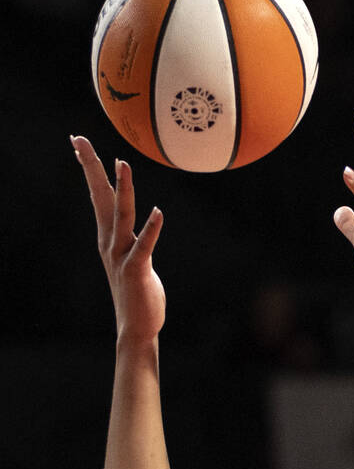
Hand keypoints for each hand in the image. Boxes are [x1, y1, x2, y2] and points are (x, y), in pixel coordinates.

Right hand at [71, 136, 164, 341]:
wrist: (136, 329)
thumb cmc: (138, 295)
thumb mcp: (133, 260)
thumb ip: (133, 241)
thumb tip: (138, 227)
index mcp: (108, 239)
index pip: (98, 197)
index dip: (90, 170)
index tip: (79, 144)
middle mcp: (110, 243)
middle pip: (100, 198)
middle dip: (90, 167)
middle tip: (78, 139)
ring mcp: (121, 256)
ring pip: (121, 216)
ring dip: (123, 189)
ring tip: (122, 163)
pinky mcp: (137, 270)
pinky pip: (144, 246)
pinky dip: (151, 229)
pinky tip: (158, 211)